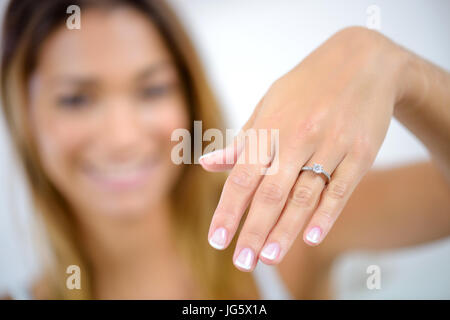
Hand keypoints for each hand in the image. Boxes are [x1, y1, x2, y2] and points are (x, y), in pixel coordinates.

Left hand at [200, 26, 405, 270]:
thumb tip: (207, 166)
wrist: (363, 60)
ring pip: (305, 195)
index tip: (216, 240)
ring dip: (286, 230)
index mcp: (271, 126)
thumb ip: (241, 141)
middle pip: (271, 192)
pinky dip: (326, 215)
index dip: (228, 210)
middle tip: (242, 262)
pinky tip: (311, 238)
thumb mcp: (268, 105)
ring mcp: (333, 144)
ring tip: (268, 258)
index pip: (242, 177)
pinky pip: (342, 188)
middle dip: (253, 230)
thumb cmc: (308, 86)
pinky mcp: (362, 152)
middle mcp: (299, 137)